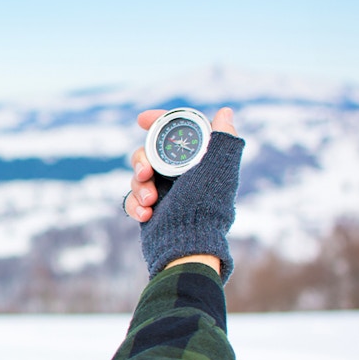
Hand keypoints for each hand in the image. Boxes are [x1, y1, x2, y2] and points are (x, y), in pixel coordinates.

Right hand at [123, 108, 238, 222]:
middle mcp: (181, 175)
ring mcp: (165, 192)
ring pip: (138, 175)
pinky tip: (145, 216)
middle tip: (145, 173)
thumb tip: (225, 111)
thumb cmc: (204, 208)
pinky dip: (135, 205)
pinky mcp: (151, 209)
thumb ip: (223, 139)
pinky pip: (133, 198)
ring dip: (139, 186)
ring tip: (150, 203)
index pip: (175, 133)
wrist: (187, 247)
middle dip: (142, 161)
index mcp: (197, 162)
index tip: (142, 119)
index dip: (158, 122)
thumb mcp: (217, 169)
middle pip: (149, 153)